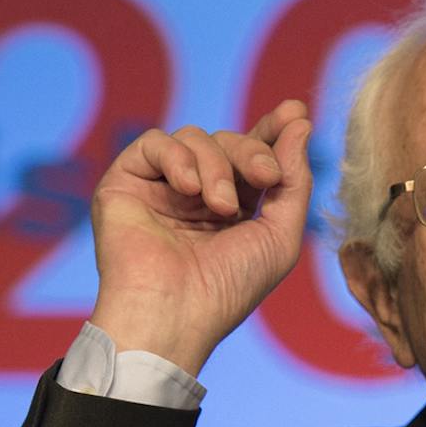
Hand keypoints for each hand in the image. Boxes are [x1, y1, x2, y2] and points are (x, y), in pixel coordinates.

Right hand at [88, 100, 314, 376]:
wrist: (173, 314)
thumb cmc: (228, 288)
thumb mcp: (280, 237)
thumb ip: (294, 181)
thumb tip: (300, 123)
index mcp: (232, 210)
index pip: (251, 156)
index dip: (272, 133)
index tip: (294, 112)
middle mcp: (195, 196)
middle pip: (229, 141)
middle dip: (253, 152)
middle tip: (267, 176)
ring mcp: (160, 189)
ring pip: (196, 138)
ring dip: (218, 166)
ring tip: (221, 207)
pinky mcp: (125, 182)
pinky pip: (156, 143)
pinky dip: (178, 158)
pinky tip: (189, 190)